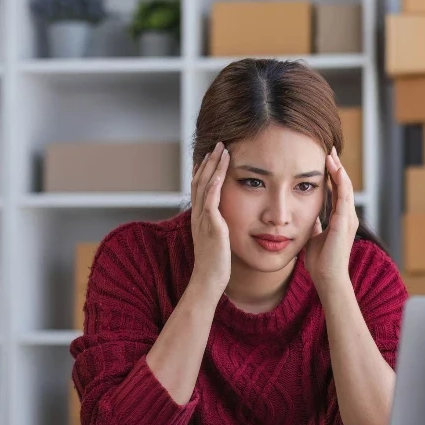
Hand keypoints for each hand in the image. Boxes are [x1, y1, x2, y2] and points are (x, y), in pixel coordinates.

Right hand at [189, 142, 230, 297]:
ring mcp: (203, 219)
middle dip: (209, 161)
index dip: (205, 169)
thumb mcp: (217, 239)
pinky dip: (214, 184)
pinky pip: (211, 200)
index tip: (213, 155)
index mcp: (201, 217)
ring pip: (205, 185)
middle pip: (200, 180)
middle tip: (218, 144)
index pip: (200, 187)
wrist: (209, 279)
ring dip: (213, 166)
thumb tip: (225, 220)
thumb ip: (219, 226)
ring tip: (222, 149)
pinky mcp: (212, 226)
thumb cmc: (217, 264)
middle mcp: (199, 215)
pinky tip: (220, 171)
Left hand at [305, 147, 358, 293]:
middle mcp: (347, 215)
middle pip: (343, 184)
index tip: (323, 158)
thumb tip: (308, 215)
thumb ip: (315, 224)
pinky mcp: (345, 221)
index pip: (337, 190)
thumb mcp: (314, 236)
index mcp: (340, 218)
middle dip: (336, 165)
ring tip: (331, 153)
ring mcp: (348, 218)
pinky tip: (335, 168)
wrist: (328, 278)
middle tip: (329, 147)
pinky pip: (345, 196)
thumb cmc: (321, 262)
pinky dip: (340, 181)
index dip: (331, 174)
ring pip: (345, 186)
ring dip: (338, 169)